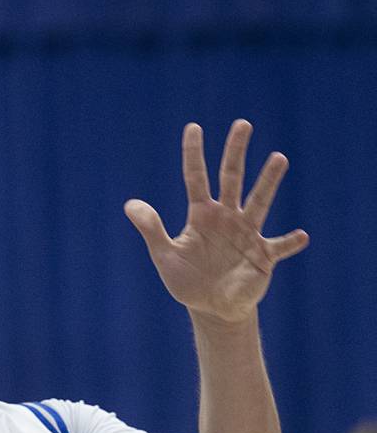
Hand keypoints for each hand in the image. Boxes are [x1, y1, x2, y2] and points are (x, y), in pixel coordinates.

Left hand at [125, 120, 308, 322]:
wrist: (212, 309)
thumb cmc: (188, 281)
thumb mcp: (165, 256)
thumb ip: (151, 229)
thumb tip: (130, 204)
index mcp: (201, 214)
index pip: (196, 177)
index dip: (193, 153)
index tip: (194, 127)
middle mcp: (226, 217)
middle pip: (231, 178)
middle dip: (236, 152)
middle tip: (242, 124)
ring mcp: (247, 234)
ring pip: (258, 202)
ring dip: (268, 181)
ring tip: (278, 158)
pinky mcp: (263, 257)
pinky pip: (279, 247)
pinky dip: (290, 242)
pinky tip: (301, 236)